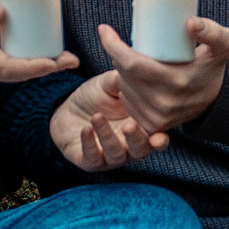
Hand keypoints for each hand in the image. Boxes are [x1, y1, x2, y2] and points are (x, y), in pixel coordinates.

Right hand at [0, 0, 78, 83]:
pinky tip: (35, 48)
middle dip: (46, 67)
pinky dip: (23, 59)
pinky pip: (3, 64)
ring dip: (37, 65)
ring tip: (61, 55)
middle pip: (17, 73)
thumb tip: (3, 15)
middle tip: (71, 59)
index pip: (11, 68)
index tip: (58, 62)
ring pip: (12, 71)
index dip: (37, 67)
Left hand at [50, 71, 168, 170]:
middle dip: (136, 140)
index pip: (156, 138)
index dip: (160, 140)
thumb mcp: (111, 85)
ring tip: (97, 117)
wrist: (68, 108)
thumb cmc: (96, 98)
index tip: (159, 137)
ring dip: (108, 136)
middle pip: (140, 151)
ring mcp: (109, 155)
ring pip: (116, 155)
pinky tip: (86, 129)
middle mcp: (128, 146)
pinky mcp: (89, 160)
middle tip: (129, 125)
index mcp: (140, 129)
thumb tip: (137, 67)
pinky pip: (92, 158)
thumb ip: (127, 80)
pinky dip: (89, 144)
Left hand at [97, 16, 228, 134]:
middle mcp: (165, 104)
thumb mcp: (224, 44)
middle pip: (124, 75)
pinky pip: (128, 104)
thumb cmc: (215, 63)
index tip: (104, 29)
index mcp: (176, 82)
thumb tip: (190, 22)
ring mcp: (158, 118)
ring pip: (123, 90)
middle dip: (114, 55)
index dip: (112, 45)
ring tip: (125, 59)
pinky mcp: (154, 126)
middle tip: (120, 43)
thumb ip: (213, 31)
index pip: (131, 63)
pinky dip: (123, 90)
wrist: (218, 98)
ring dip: (117, 72)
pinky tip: (124, 79)